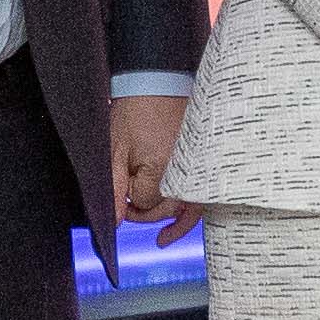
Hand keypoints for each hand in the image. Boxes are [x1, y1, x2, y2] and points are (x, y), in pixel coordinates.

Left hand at [112, 89, 196, 248]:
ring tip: (163, 239)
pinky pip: (202, 193)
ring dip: (175, 223)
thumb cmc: (134, 110)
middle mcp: (187, 170)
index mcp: (163, 167)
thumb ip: (115, 188)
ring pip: (188, 206)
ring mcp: (199, 165)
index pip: (145, 202)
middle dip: (144, 211)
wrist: (157, 80)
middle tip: (127, 206)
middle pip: (166, 208)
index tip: (121, 187)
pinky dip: (192, 210)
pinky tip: (181, 223)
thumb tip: (114, 221)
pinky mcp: (205, 159)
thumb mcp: (116, 150)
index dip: (129, 200)